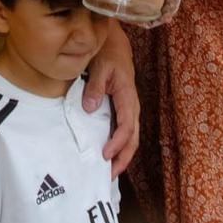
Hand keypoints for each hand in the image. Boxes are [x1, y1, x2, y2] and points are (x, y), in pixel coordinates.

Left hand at [83, 26, 140, 174]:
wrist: (116, 48)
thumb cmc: (108, 56)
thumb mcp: (100, 67)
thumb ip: (95, 87)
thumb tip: (89, 108)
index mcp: (128, 98)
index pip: (126, 127)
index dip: (117, 143)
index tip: (105, 155)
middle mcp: (132, 108)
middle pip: (133, 139)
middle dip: (123, 159)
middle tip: (109, 175)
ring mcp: (129, 111)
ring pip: (131, 139)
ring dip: (122, 157)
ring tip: (109, 172)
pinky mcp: (123, 112)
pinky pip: (125, 134)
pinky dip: (119, 148)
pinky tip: (108, 157)